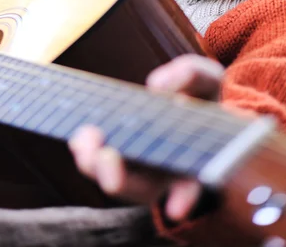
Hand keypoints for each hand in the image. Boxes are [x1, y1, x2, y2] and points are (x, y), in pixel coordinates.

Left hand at [69, 54, 223, 220]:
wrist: (185, 99)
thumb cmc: (199, 93)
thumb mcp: (205, 79)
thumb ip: (189, 75)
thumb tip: (156, 86)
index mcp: (195, 163)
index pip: (192, 187)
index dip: (184, 199)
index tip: (175, 209)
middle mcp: (165, 174)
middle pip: (142, 189)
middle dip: (119, 178)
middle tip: (106, 156)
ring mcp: (140, 169)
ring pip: (115, 180)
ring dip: (94, 163)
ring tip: (85, 136)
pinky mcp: (114, 152)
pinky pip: (97, 159)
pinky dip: (87, 148)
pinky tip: (80, 133)